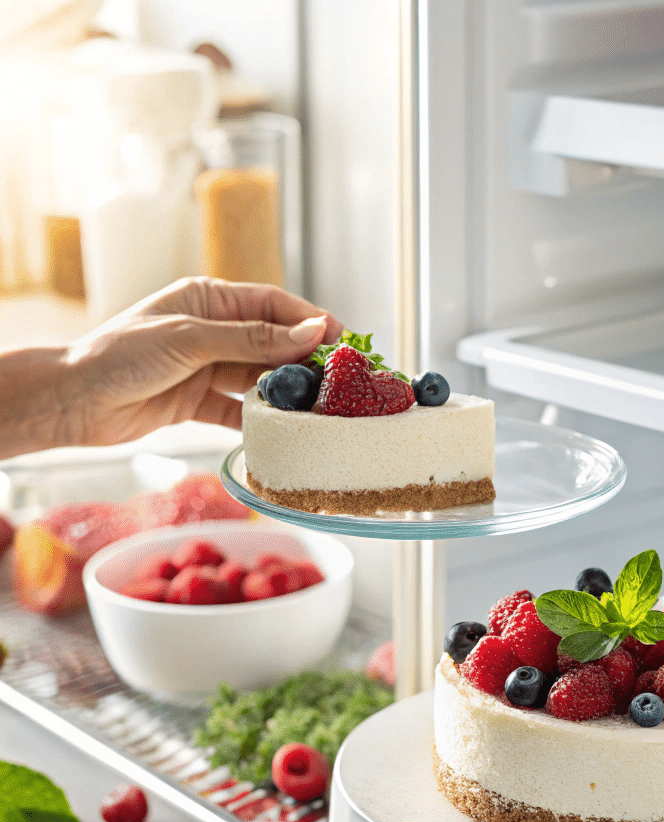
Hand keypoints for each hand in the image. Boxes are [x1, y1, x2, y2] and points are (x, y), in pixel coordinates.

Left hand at [0, 277, 342, 458]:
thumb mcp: (191, 339)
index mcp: (208, 300)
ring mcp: (207, 368)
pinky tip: (281, 429)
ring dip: (286, 392)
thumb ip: (253, 339)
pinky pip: (240, 410)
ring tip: (316, 406)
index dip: (309, 320)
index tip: (340, 339)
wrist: (73, 401)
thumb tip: (310, 331)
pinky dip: (260, 421)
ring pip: (260, 379)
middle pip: (272, 343)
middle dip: (304, 360)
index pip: (272, 305)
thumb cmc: (120, 355)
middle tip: (337, 378)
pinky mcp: (199, 403)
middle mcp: (212, 332)